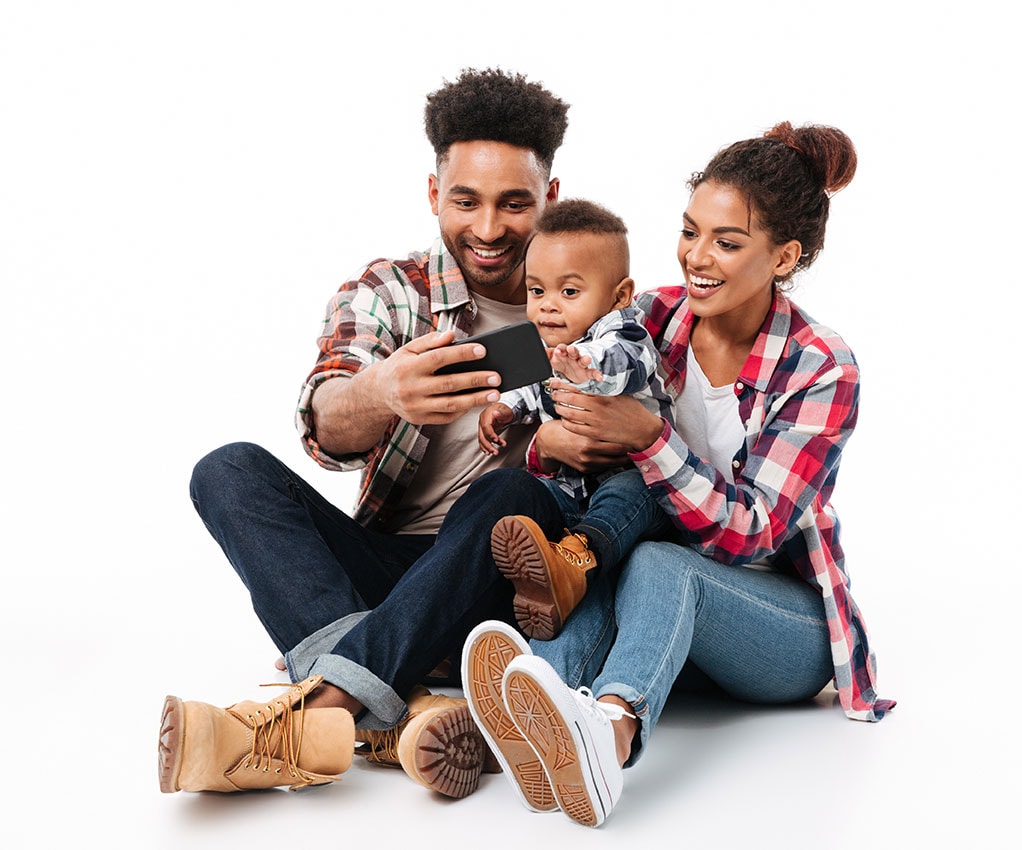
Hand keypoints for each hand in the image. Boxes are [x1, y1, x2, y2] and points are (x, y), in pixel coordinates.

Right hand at [312, 330, 504, 455]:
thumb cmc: (400, 366)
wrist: (378, 393)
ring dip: (475, 400)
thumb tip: (452, 335)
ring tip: (495, 394)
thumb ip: (430, 341)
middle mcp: (411, 388)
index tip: (483, 350)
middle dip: (475, 380)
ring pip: (450, 405)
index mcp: (408, 366)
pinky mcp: (419, 420)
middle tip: (497, 377)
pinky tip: (478, 402)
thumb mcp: (408, 349)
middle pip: (449, 384)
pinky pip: (446, 417)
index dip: (461, 353)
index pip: (438, 358)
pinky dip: (463, 410)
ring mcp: (415, 406)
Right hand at [478, 402, 514, 455]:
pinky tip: (488, 451)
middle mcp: (482, 421)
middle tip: (495, 451)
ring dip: (487, 447)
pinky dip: (485, 446)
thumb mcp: (506, 410)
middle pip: (482, 435)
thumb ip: (501, 413)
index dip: (490, 434)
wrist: (505, 410)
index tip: (496, 440)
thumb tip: (495, 413)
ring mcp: (482, 426)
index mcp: (486, 415)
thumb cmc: (506, 410)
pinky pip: (483, 439)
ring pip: (482, 439)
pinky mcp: (484, 431)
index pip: (485, 426)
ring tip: (494, 452)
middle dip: (488, 444)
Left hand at [544, 379, 663, 454]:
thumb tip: (590, 382)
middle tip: (553, 394)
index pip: (578, 386)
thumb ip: (604, 389)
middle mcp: (598, 407)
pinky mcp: (594, 434)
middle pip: (570, 399)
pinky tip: (565, 420)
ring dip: (560, 409)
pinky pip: (574, 428)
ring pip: (569, 414)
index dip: (563, 384)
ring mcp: (595, 421)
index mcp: (603, 395)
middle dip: (558, 396)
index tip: (554, 382)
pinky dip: (566, 422)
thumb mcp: (619, 394)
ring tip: (557, 406)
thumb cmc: (632, 410)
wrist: (642, 429)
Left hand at [549, 344, 603, 384]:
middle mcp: (572, 357)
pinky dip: (597, 374)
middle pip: (573, 352)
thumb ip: (545, 355)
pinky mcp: (586, 372)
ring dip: (585, 359)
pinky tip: (599, 377)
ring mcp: (580, 364)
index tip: (557, 351)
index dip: (560, 350)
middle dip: (572, 350)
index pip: (562, 349)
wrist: (571, 370)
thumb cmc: (561, 362)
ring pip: (583, 360)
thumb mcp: (552, 359)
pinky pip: (593, 372)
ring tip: (587, 359)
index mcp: (563, 353)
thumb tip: (537, 351)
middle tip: (570, 349)